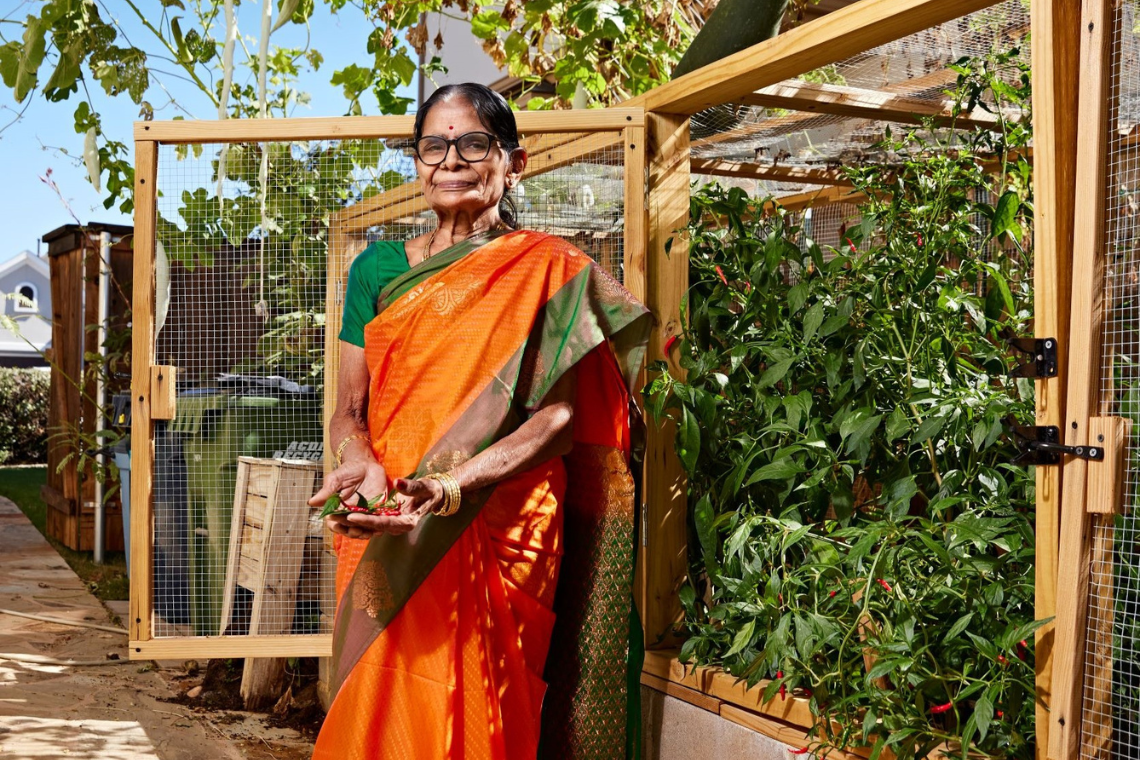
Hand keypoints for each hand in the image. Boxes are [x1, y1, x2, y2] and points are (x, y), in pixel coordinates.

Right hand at [309, 459, 388, 537]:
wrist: (365, 463)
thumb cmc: (347, 471)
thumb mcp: (335, 480)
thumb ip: (327, 492)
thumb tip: (311, 502)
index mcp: (339, 509)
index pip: (335, 523)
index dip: (336, 526)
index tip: (337, 525)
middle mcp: (351, 513)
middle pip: (350, 529)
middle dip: (352, 532)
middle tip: (356, 531)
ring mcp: (365, 512)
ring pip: (364, 528)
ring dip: (365, 532)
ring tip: (368, 533)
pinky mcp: (378, 508)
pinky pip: (378, 520)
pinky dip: (379, 526)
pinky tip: (380, 530)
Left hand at [325, 477, 443, 537]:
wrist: (433, 495)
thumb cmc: (430, 490)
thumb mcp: (424, 486)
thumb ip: (411, 486)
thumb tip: (398, 482)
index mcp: (407, 522)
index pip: (383, 522)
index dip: (366, 520)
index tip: (351, 517)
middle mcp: (398, 526)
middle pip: (372, 527)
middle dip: (353, 524)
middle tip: (334, 518)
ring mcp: (392, 524)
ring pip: (369, 526)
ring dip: (352, 524)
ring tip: (333, 518)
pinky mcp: (387, 520)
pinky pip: (370, 521)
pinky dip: (357, 519)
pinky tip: (342, 514)